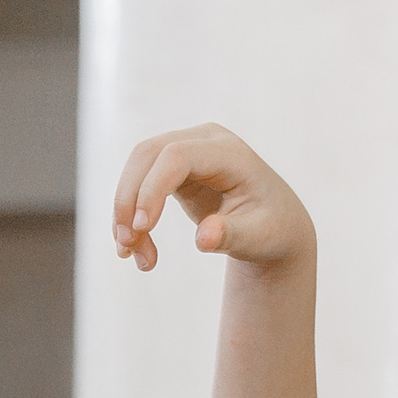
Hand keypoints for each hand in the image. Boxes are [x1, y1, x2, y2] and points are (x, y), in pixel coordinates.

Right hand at [111, 124, 315, 274]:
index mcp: (229, 152)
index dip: (152, 189)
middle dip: (128, 200)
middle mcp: (203, 141)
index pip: (176, 156)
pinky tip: (136, 249)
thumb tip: (203, 238)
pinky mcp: (173, 168)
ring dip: (124, 213)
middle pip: (146, 154)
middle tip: (127, 247)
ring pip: (136, 169)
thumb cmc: (270, 229)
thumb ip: (232, 235)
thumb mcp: (259, 237)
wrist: (273, 224)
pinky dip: (130, 217)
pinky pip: (139, 184)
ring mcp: (186, 150)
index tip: (142, 230)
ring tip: (133, 256)